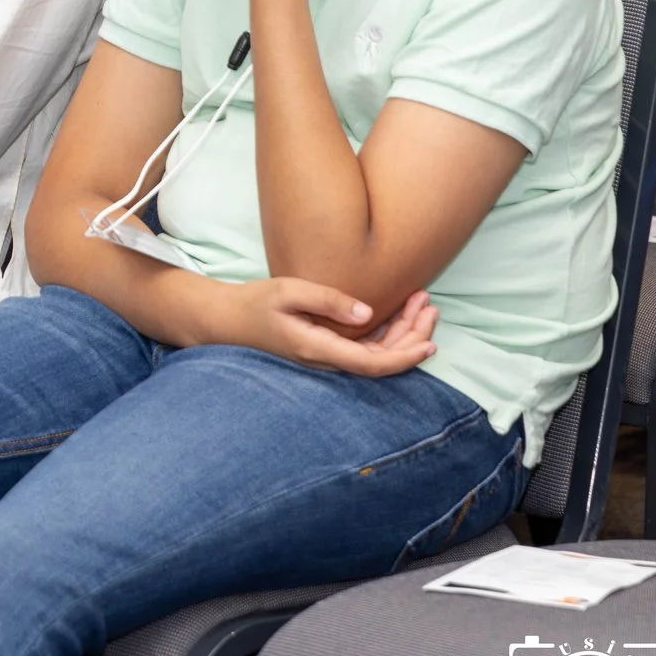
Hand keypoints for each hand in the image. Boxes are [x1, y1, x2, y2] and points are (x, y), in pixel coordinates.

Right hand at [206, 278, 438, 375]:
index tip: (429, 344)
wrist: (226, 320)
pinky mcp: (323, 350)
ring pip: (375, 355)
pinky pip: (363, 349)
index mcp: (317, 349)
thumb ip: (327, 301)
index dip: (404, 357)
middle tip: (430, 306)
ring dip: (402, 334)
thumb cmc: (254, 303)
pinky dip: (386, 334)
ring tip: (422, 305)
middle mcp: (325, 361)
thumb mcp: (287, 291)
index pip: (372, 363)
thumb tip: (368, 313)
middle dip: (411, 337)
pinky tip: (397, 314)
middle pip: (380, 361)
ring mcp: (325, 359)